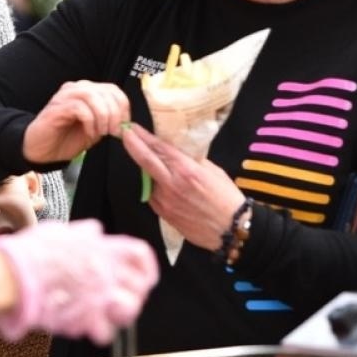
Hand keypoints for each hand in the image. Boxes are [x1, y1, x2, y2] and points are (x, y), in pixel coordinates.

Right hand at [0, 219, 158, 344]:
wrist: (12, 277)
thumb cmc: (29, 253)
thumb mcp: (57, 232)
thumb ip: (81, 233)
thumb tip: (94, 230)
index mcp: (100, 247)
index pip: (140, 254)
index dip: (146, 268)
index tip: (144, 277)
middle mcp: (105, 269)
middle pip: (139, 286)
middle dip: (132, 295)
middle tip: (117, 300)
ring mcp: (99, 294)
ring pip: (128, 309)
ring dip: (116, 314)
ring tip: (100, 314)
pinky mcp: (87, 317)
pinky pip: (104, 330)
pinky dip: (96, 331)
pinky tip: (83, 325)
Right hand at [21, 81, 129, 163]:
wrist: (43, 151)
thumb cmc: (67, 139)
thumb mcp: (96, 129)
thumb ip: (109, 121)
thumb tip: (126, 123)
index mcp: (88, 92)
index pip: (113, 90)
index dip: (123, 107)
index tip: (123, 126)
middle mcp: (76, 89)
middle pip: (105, 91)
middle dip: (115, 114)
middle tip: (113, 132)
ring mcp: (65, 96)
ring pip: (92, 96)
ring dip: (102, 116)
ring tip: (100, 132)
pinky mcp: (56, 108)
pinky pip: (79, 107)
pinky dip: (89, 122)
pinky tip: (89, 133)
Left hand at [120, 123, 244, 250]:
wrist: (231, 229)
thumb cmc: (227, 199)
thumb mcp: (213, 171)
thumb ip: (192, 160)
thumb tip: (178, 151)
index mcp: (186, 170)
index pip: (158, 148)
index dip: (143, 136)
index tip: (132, 127)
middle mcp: (172, 184)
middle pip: (144, 160)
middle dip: (132, 144)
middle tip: (125, 133)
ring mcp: (165, 201)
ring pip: (148, 179)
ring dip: (149, 170)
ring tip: (160, 167)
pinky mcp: (163, 214)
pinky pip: (153, 195)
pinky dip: (156, 188)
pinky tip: (166, 187)